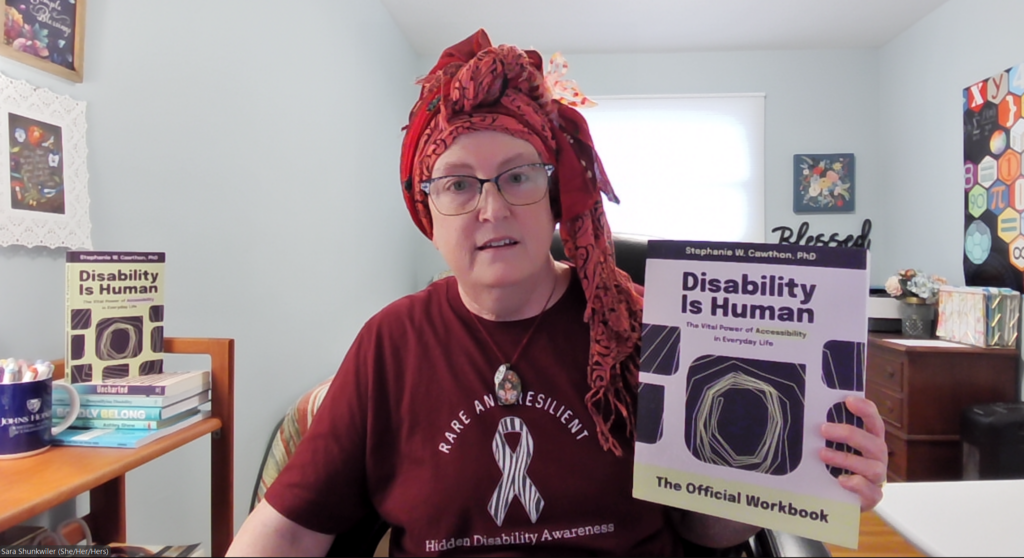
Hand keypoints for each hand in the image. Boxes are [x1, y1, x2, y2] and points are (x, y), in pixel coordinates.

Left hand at [819, 395, 887, 511]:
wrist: (839, 500)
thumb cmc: (836, 469)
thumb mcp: (833, 448)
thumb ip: (828, 436)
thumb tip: (807, 419)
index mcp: (870, 442)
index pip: (874, 422)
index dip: (865, 410)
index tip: (849, 400)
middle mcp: (876, 458)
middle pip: (874, 443)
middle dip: (849, 434)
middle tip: (824, 429)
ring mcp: (876, 479)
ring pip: (872, 467)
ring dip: (846, 459)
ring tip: (823, 454)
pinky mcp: (872, 498)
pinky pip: (870, 492)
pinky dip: (856, 485)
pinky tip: (840, 481)